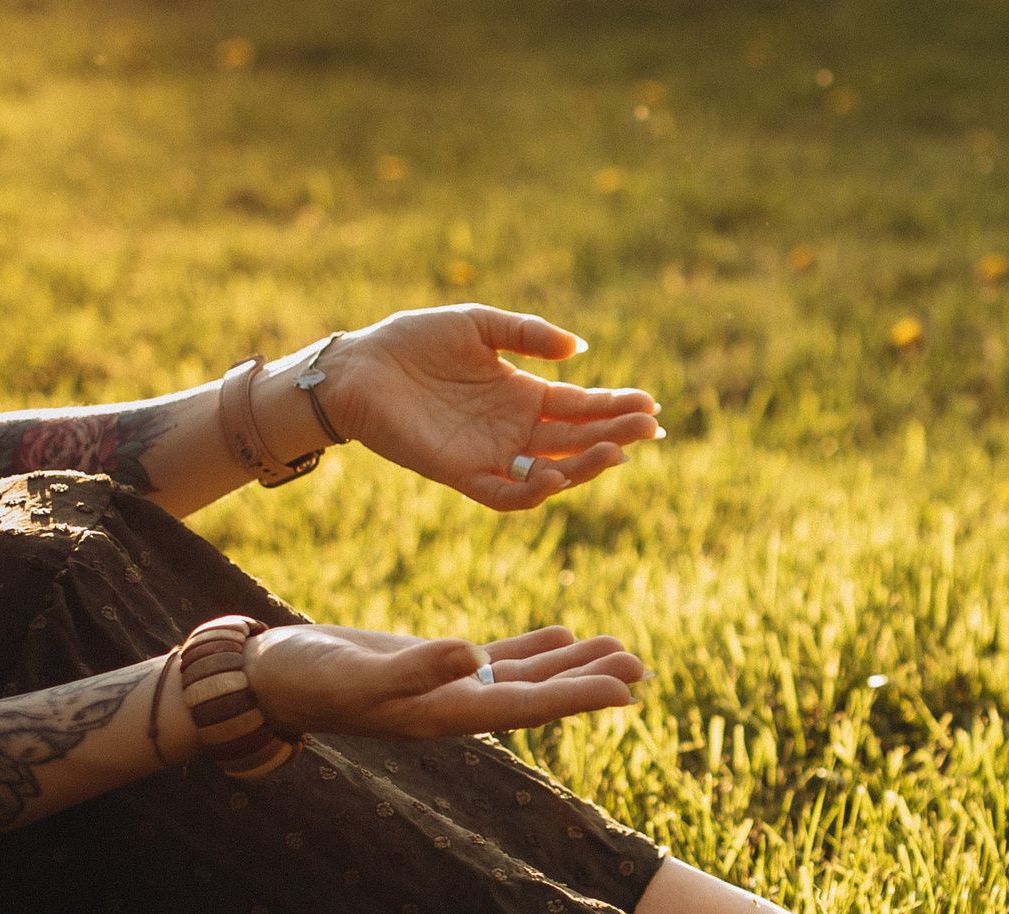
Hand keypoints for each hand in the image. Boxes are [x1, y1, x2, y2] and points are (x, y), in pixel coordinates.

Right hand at [250, 623, 644, 741]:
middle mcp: (455, 706)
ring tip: (621, 650)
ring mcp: (446, 687)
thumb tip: (470, 655)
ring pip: (524, 675)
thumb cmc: (306, 678)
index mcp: (445, 715)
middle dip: (589, 682)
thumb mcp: (360, 672)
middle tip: (641, 668)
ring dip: (572, 663)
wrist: (267, 676)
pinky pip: (496, 659)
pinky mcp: (434, 666)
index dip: (576, 697)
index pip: (525, 707)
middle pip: (537, 694)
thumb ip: (415, 667)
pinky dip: (532, 649)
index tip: (624, 692)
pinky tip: (565, 636)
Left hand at [316, 306, 661, 510]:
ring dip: (586, 467)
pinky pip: (506, 494)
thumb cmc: (413, 341)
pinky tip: (555, 476)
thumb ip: (526, 334)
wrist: (358, 367)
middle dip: (615, 435)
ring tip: (615, 452)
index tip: (650, 404)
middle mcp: (515, 430)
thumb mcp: (476, 324)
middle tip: (647, 427)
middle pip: (577, 441)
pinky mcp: (462, 473)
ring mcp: (492, 455)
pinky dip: (532, 491)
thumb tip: (579, 351)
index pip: (582, 407)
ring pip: (553, 472)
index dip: (616, 407)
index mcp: (524, 396)